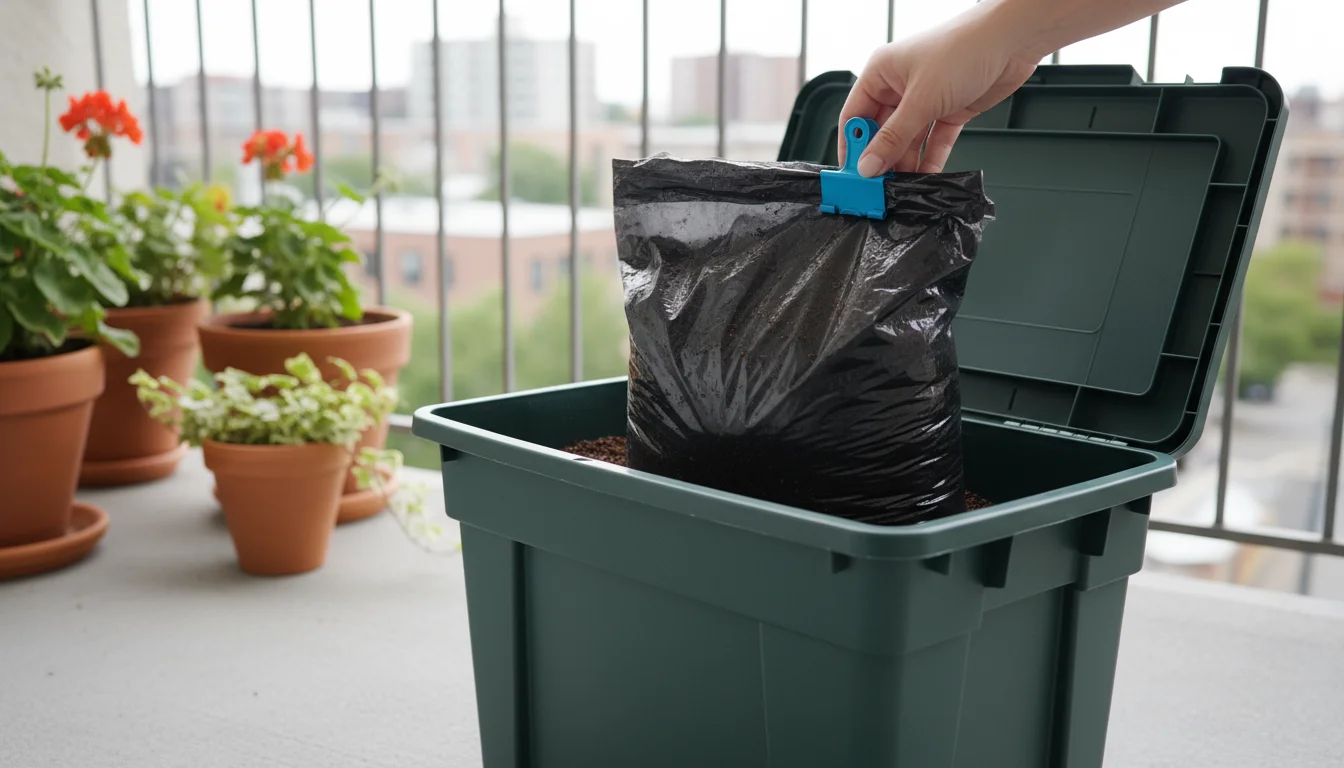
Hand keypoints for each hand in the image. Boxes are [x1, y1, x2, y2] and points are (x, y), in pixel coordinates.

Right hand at [838, 2, 1042, 175]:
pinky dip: (930, 158)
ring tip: (902, 186)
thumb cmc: (963, 49)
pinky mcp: (949, 110)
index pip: (855, 115)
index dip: (852, 146)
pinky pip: (933, 141)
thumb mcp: (921, 99)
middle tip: (878, 185)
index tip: (853, 173)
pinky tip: (925, 176)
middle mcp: (900, 86)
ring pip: (908, 140)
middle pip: (881, 131)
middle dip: (881, 159)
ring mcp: (926, 99)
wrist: (1012, 40)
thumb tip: (869, 165)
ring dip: (905, 162)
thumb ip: (894, 137)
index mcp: (882, 73)